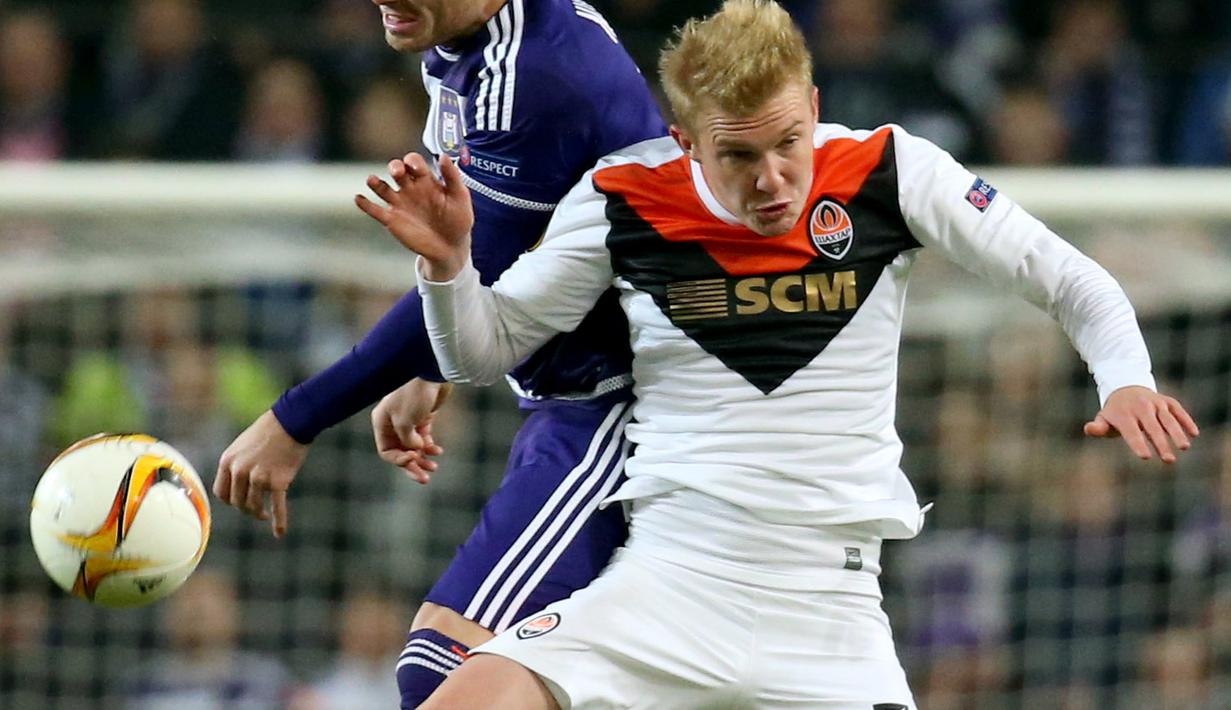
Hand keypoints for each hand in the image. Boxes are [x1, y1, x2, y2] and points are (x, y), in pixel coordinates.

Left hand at [213, 410, 307, 537]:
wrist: (291, 421)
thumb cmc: (268, 431)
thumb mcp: (242, 446)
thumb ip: (237, 465)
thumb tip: (238, 486)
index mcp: (228, 461)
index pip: (221, 493)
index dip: (230, 501)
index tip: (240, 502)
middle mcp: (240, 471)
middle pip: (237, 503)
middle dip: (246, 509)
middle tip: (256, 510)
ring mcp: (259, 477)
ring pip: (254, 506)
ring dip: (259, 514)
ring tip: (264, 515)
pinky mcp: (279, 480)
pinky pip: (277, 506)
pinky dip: (279, 521)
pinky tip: (280, 533)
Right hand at [355, 152, 473, 280]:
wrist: (451, 247)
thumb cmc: (458, 220)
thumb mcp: (460, 197)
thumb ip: (452, 176)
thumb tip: (443, 155)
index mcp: (426, 180)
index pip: (413, 162)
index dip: (412, 161)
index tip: (416, 168)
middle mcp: (410, 188)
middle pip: (396, 170)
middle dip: (394, 167)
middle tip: (396, 171)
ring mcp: (400, 204)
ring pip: (382, 188)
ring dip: (375, 182)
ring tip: (372, 180)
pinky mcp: (392, 220)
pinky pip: (375, 210)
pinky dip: (365, 205)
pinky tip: (359, 198)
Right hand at [372, 379, 451, 484]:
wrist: (434, 373)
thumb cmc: (415, 394)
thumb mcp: (405, 420)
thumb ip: (407, 440)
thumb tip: (415, 449)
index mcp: (381, 423)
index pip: (386, 451)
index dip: (399, 460)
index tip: (413, 459)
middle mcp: (393, 424)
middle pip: (400, 452)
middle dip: (412, 465)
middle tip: (424, 478)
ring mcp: (409, 421)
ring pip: (413, 447)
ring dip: (422, 459)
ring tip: (434, 468)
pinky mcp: (423, 418)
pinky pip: (424, 439)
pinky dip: (430, 446)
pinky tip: (438, 452)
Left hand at [1084, 386, 1198, 463]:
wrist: (1126, 388)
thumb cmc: (1115, 413)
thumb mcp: (1103, 420)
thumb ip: (1098, 428)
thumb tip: (1089, 429)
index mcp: (1124, 415)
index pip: (1132, 432)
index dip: (1138, 444)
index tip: (1145, 457)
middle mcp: (1141, 407)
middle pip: (1152, 428)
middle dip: (1161, 444)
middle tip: (1168, 460)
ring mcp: (1156, 403)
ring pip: (1168, 419)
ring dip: (1177, 433)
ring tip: (1184, 447)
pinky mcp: (1168, 401)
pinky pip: (1179, 410)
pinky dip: (1186, 420)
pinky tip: (1194, 433)